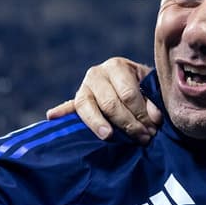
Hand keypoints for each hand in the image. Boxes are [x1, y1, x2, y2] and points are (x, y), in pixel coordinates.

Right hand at [46, 57, 161, 142]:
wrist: (130, 82)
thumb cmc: (143, 86)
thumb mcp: (150, 89)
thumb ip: (152, 102)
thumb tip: (153, 119)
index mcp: (117, 66)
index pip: (128, 94)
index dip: (141, 114)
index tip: (153, 129)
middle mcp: (97, 73)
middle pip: (110, 104)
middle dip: (128, 124)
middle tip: (143, 138)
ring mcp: (84, 87)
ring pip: (87, 107)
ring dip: (98, 125)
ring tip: (109, 136)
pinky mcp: (76, 101)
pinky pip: (68, 107)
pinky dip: (61, 112)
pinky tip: (52, 116)